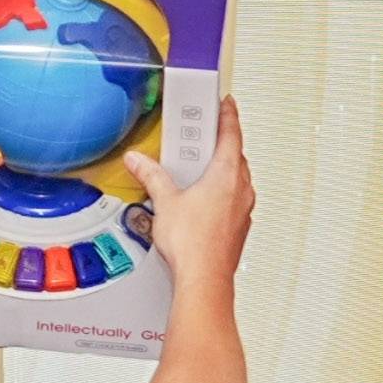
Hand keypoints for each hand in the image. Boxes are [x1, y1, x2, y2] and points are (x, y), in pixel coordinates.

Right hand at [155, 92, 254, 280]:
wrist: (204, 279)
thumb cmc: (193, 244)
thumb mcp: (165, 202)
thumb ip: (152, 177)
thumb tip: (140, 162)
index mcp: (226, 174)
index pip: (231, 133)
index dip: (228, 115)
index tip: (226, 104)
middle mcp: (241, 189)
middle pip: (235, 155)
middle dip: (220, 144)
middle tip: (205, 136)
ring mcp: (243, 209)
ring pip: (236, 179)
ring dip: (221, 171)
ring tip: (198, 171)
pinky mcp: (239, 226)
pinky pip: (233, 200)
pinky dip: (221, 193)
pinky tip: (201, 202)